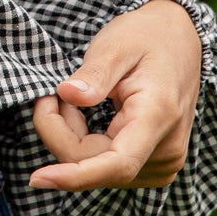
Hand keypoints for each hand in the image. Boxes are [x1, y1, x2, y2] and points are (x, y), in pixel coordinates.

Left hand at [28, 0, 200, 193]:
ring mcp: (162, 162)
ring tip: (79, 96)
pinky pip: (104, 165)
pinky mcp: (153, 166)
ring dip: (72, 137)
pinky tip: (88, 114)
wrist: (178, 39)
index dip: (75, 176)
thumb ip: (94, 74)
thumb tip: (67, 94)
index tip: (38, 178)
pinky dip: (85, 143)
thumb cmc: (146, 37)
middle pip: (94, 163)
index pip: (117, 164)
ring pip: (95, 167)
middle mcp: (166, 150)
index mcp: (158, 117)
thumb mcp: (117, 45)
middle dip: (60, 131)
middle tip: (54, 92)